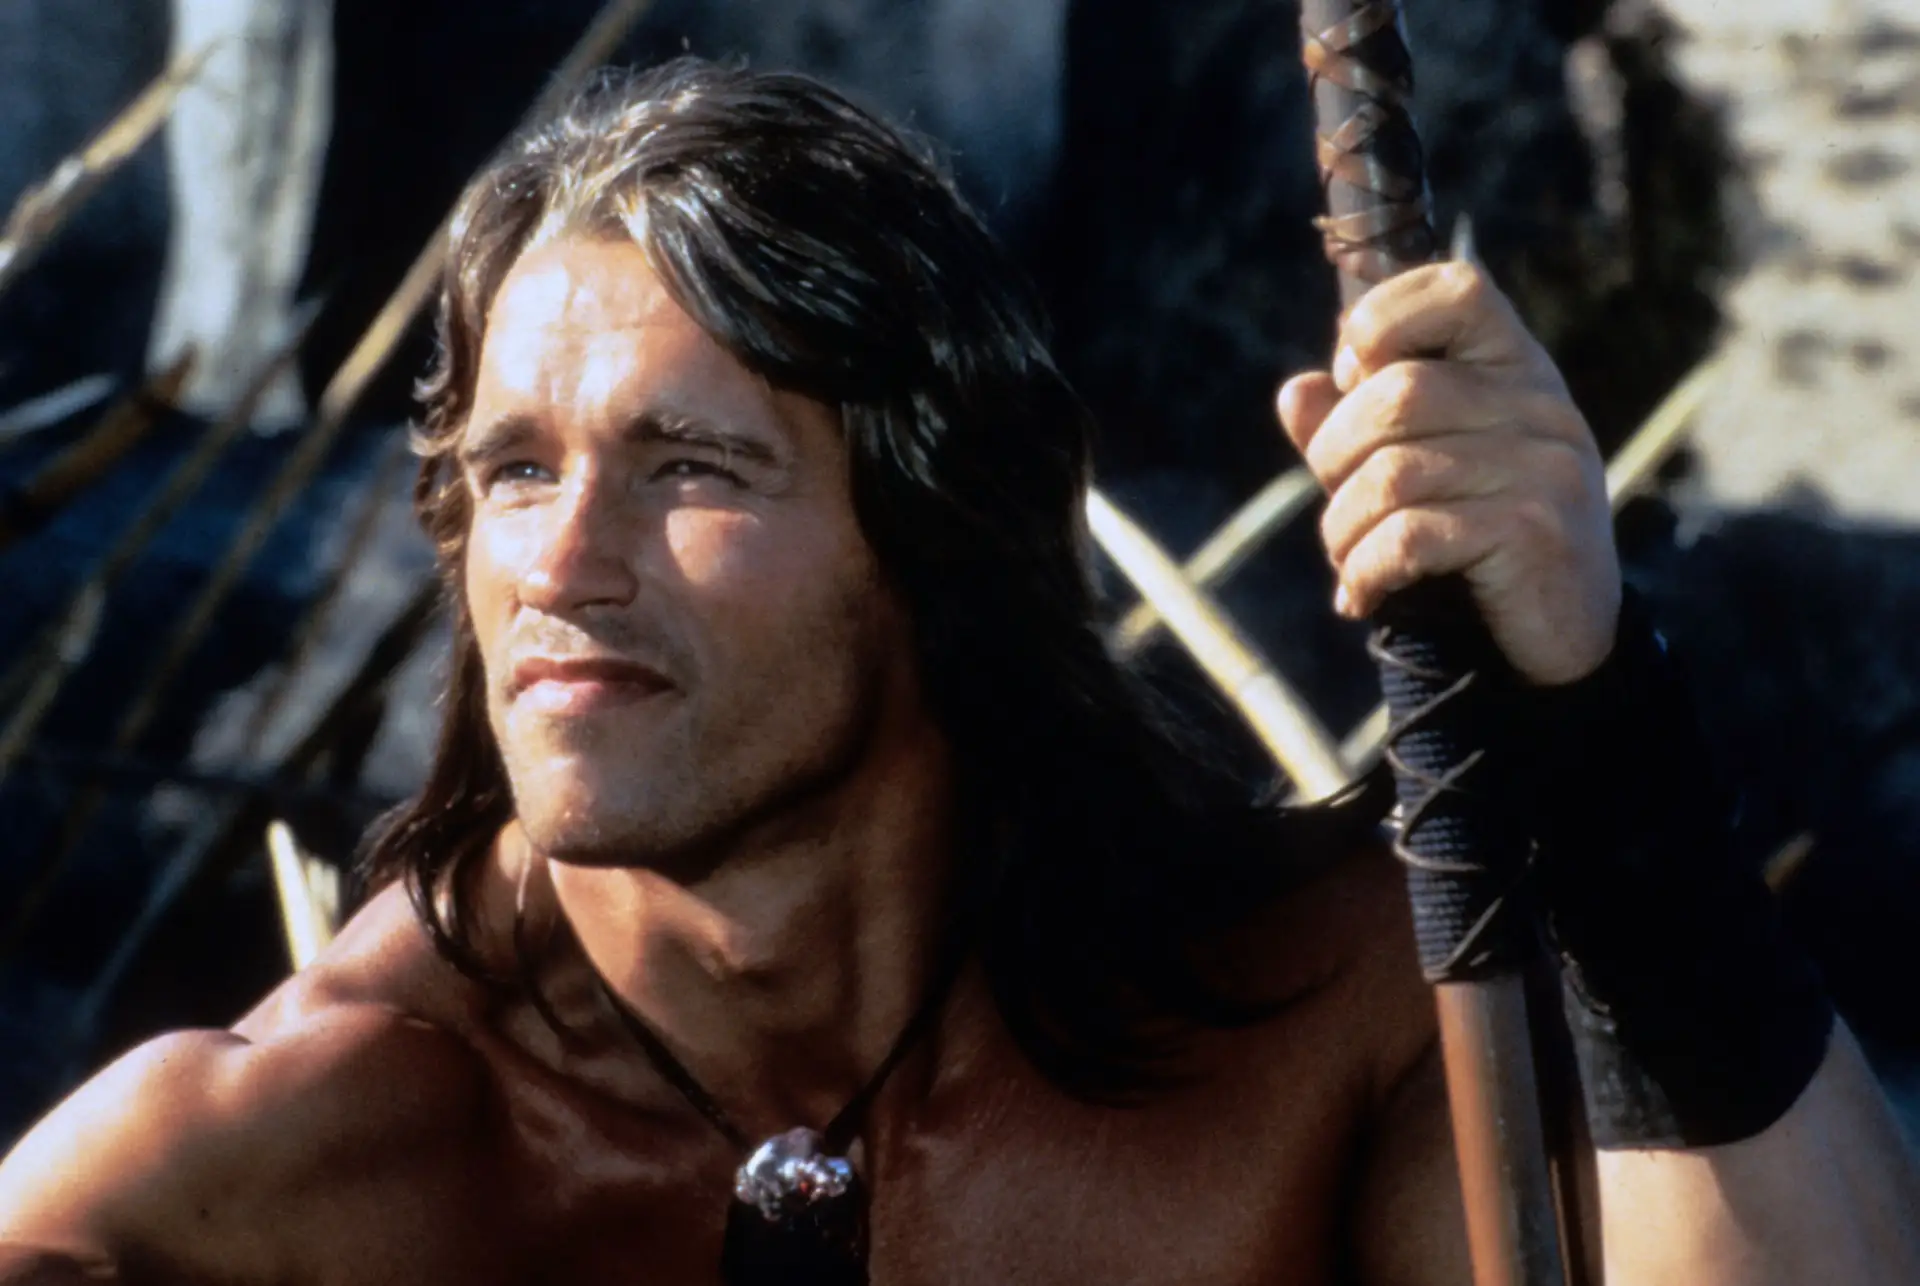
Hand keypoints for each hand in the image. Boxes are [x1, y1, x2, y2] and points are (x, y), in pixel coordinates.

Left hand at [1276, 261, 1621, 685]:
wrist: (1563, 636)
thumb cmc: (1482, 541)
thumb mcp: (1421, 471)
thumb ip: (1358, 430)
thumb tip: (1296, 392)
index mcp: (1515, 368)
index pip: (1459, 289)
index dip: (1387, 315)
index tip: (1353, 370)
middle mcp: (1539, 405)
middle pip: (1395, 396)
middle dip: (1334, 455)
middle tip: (1338, 508)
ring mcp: (1543, 464)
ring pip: (1390, 474)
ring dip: (1343, 528)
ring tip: (1349, 561)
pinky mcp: (1532, 529)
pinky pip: (1409, 536)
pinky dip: (1365, 570)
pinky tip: (1361, 594)